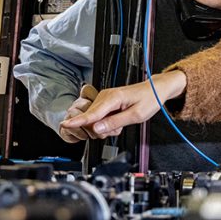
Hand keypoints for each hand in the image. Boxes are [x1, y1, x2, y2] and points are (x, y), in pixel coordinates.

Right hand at [60, 71, 187, 138]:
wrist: (155, 90)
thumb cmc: (149, 99)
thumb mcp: (136, 115)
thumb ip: (115, 122)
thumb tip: (96, 129)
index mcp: (113, 97)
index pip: (92, 113)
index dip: (78, 121)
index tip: (65, 124)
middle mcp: (106, 96)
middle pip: (91, 119)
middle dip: (101, 129)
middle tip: (118, 129)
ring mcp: (104, 99)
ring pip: (95, 120)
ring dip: (106, 127)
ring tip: (121, 123)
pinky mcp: (106, 103)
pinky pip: (100, 117)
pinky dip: (107, 123)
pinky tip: (118, 121)